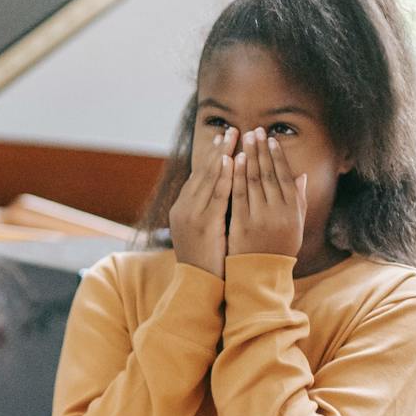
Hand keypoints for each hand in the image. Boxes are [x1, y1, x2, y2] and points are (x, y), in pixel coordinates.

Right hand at [168, 127, 234, 277]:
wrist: (197, 286)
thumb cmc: (206, 262)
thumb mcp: (205, 233)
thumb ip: (209, 213)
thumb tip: (222, 195)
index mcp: (183, 210)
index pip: (197, 177)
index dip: (210, 157)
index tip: (221, 140)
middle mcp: (184, 208)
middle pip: (201, 172)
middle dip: (216, 150)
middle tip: (229, 130)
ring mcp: (191, 215)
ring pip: (207, 178)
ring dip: (221, 154)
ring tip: (232, 136)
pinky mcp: (203, 223)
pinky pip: (215, 194)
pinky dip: (222, 175)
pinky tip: (230, 159)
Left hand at [227, 128, 308, 259]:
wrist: (260, 275)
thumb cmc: (279, 248)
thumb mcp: (296, 226)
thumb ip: (299, 201)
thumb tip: (301, 175)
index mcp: (293, 211)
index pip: (286, 176)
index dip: (278, 156)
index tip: (270, 139)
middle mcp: (279, 212)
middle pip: (269, 174)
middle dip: (261, 150)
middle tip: (255, 130)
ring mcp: (260, 218)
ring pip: (254, 181)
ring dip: (249, 157)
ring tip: (244, 138)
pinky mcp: (241, 224)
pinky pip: (238, 196)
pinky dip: (236, 176)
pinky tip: (233, 160)